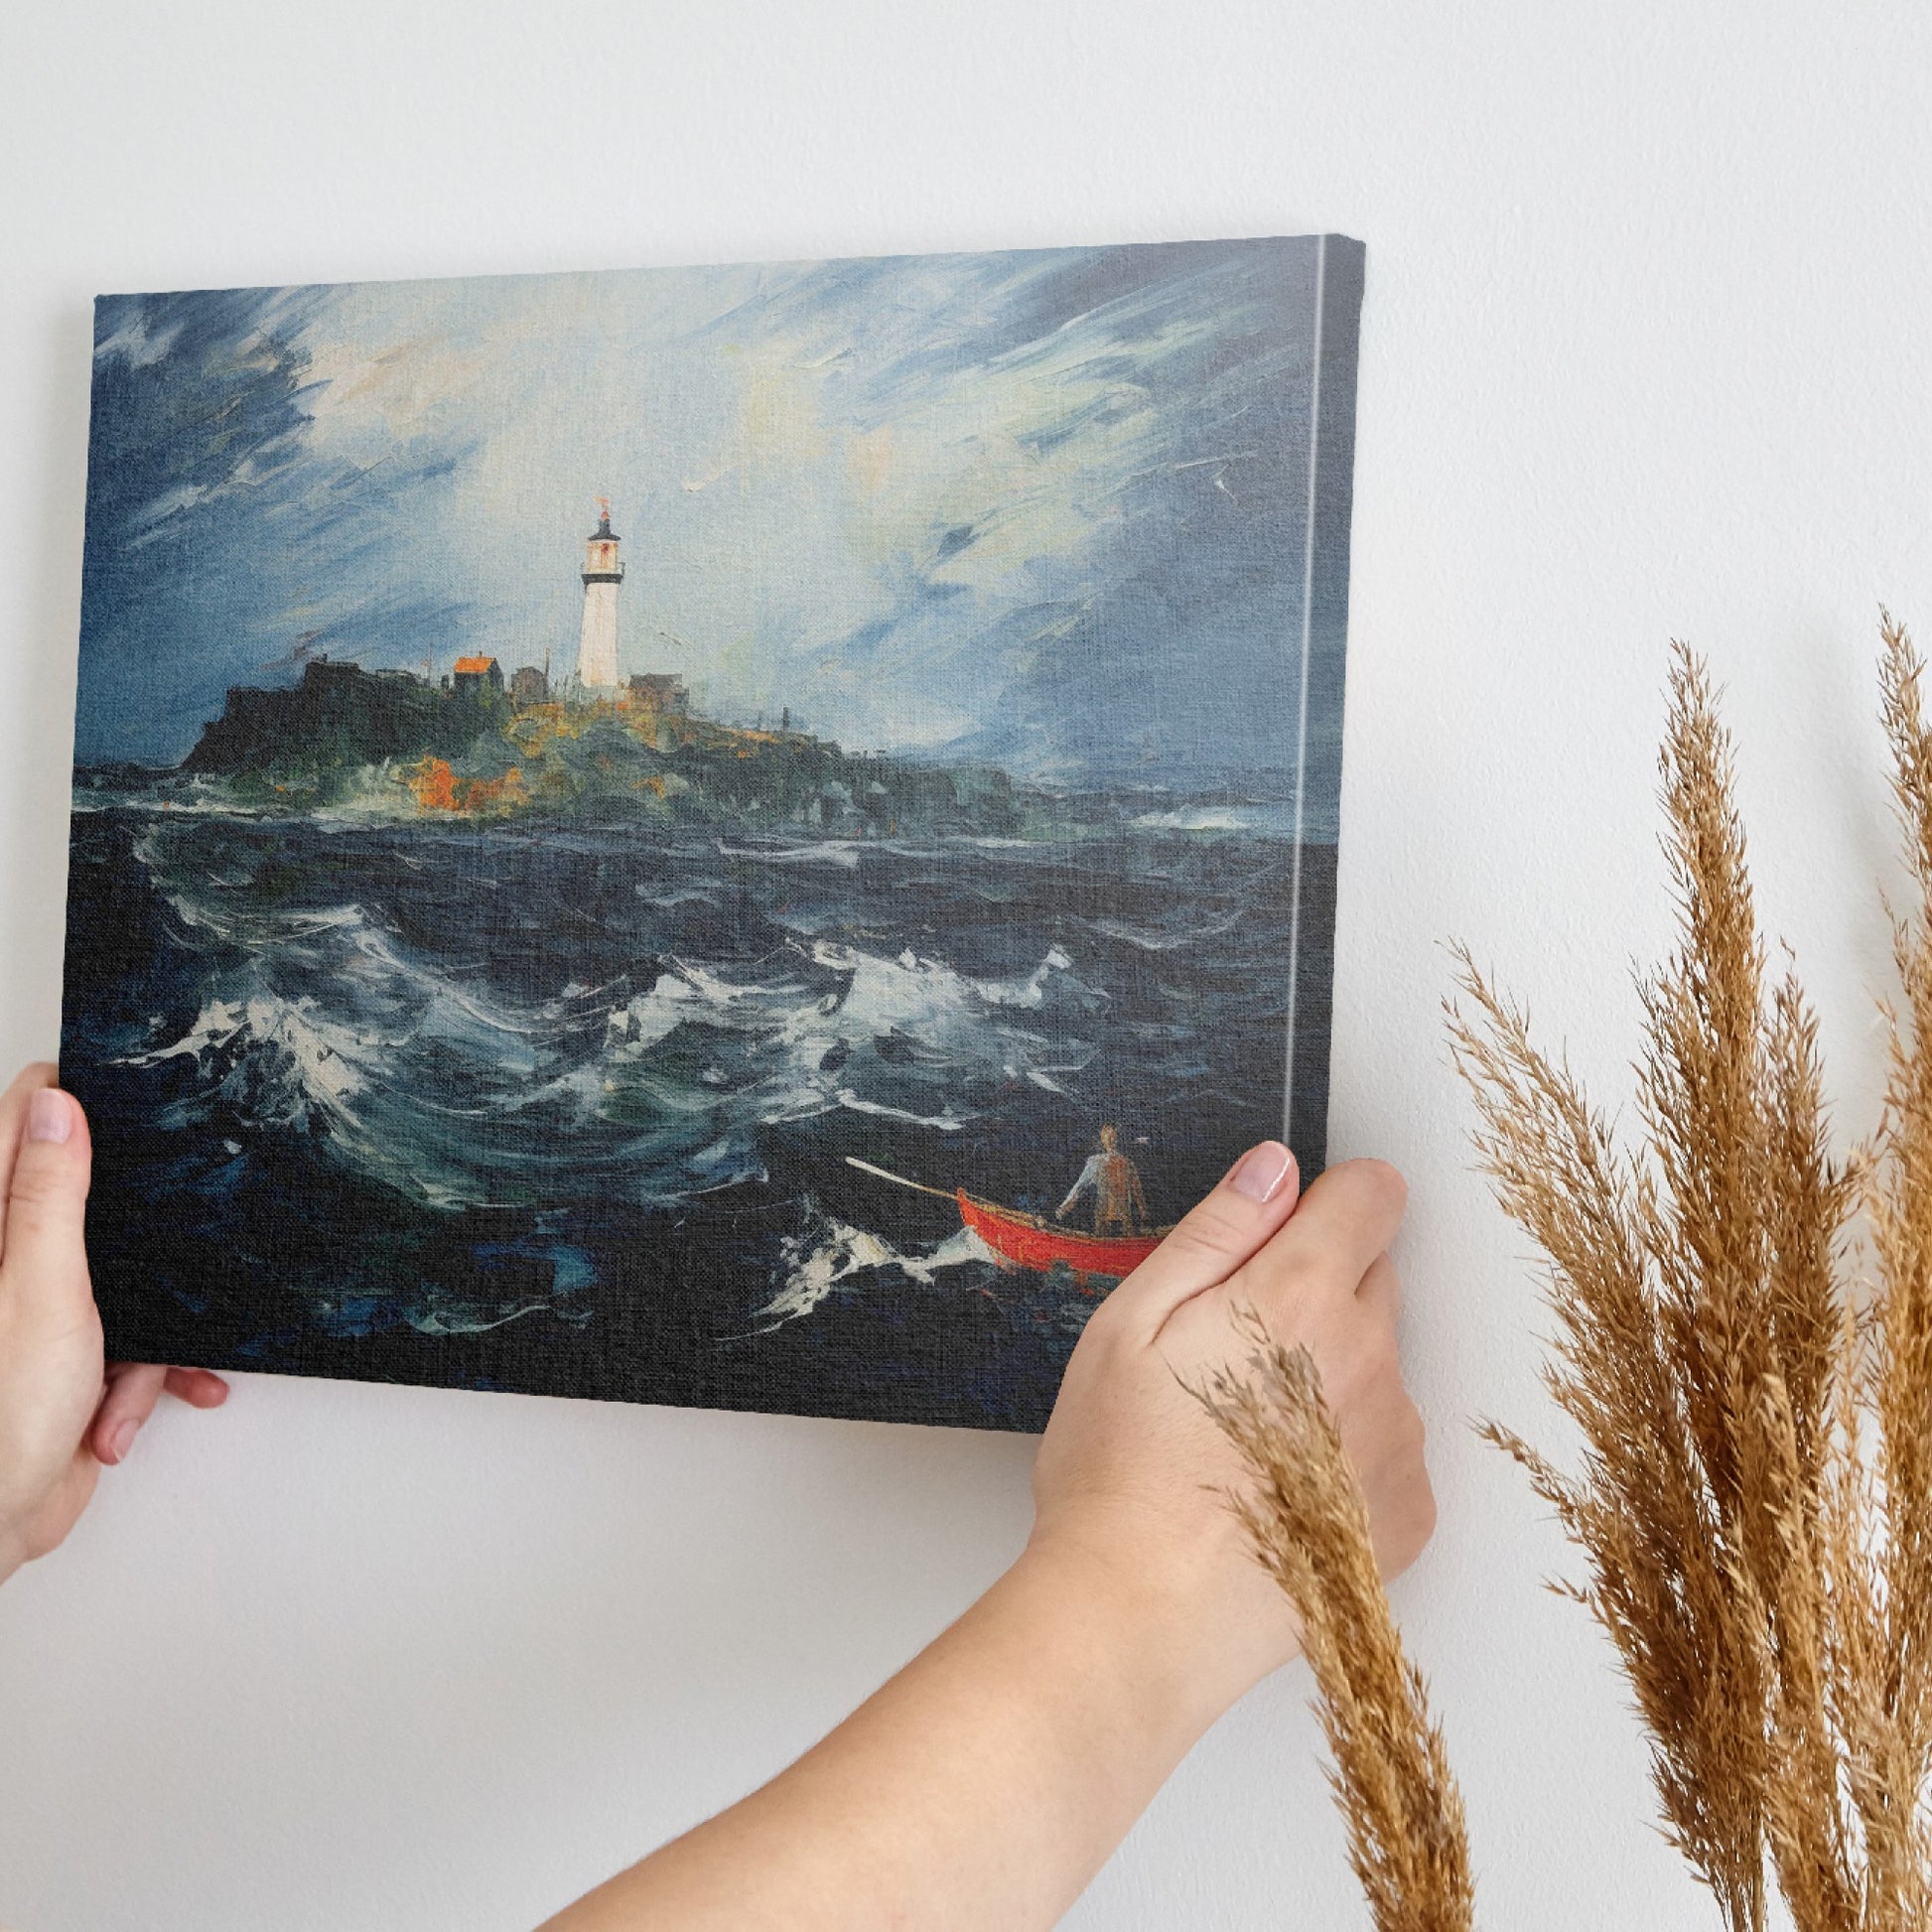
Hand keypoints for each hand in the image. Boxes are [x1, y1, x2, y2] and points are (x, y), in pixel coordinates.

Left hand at [0, 1064, 227, 1583]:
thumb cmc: (0, 1419)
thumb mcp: (41, 1289)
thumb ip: (49, 1196)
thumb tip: (56, 1105)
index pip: (21, 1122)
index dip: (72, 1102)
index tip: (126, 1100)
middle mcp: (9, 1261)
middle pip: (82, 1196)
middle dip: (135, 1226)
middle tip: (155, 1231)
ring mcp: (38, 1308)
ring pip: (122, 1274)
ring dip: (147, 1328)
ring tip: (130, 1374)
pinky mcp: (69, 1354)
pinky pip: (130, 1339)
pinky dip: (142, 1376)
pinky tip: (130, 1410)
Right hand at [1028, 1144, 1433, 1722]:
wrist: (1142, 1616)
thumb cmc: (1120, 1472)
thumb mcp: (1131, 1323)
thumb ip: (1216, 1232)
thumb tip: (1274, 1169)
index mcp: (1301, 1296)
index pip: (1373, 1195)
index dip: (1326, 1201)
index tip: (1283, 1235)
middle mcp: (1371, 1359)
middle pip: (1374, 1279)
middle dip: (1316, 1292)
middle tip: (1230, 1353)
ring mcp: (1397, 1441)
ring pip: (1378, 1368)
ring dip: (1331, 1378)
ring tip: (1243, 1438)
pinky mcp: (1407, 1514)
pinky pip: (1388, 1450)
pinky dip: (1346, 1457)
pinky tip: (1275, 1490)